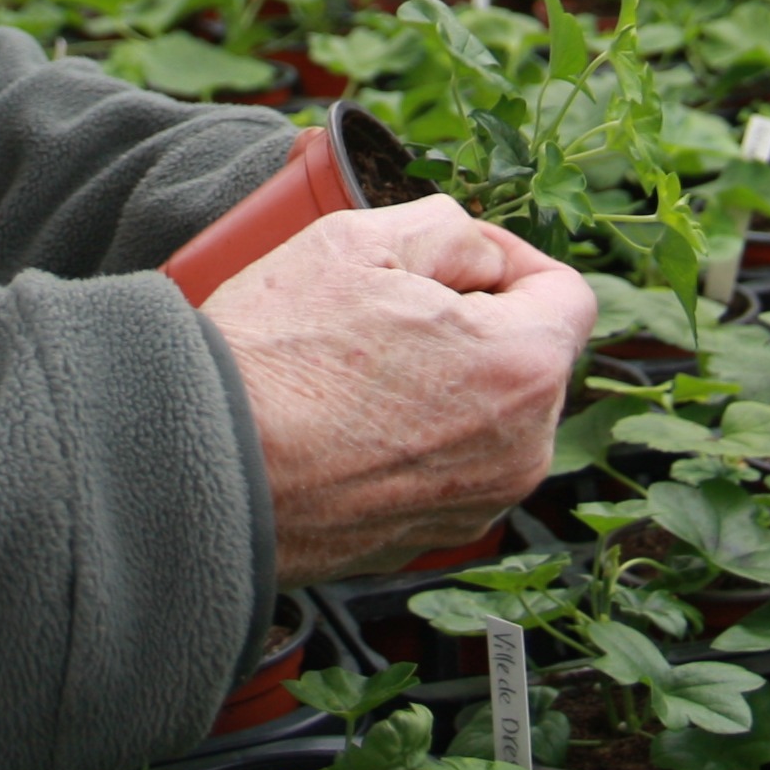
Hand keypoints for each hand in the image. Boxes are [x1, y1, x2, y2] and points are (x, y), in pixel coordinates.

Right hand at [201, 194, 595, 583]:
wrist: (204, 471)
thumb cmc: (277, 359)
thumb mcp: (359, 240)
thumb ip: (448, 228)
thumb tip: (477, 253)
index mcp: (522, 369)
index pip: (566, 293)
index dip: (512, 257)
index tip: (459, 255)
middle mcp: (520, 451)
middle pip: (526, 356)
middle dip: (473, 320)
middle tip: (388, 302)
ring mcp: (476, 505)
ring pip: (486, 415)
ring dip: (443, 380)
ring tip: (357, 363)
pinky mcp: (428, 540)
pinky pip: (445, 467)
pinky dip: (412, 437)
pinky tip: (346, 417)